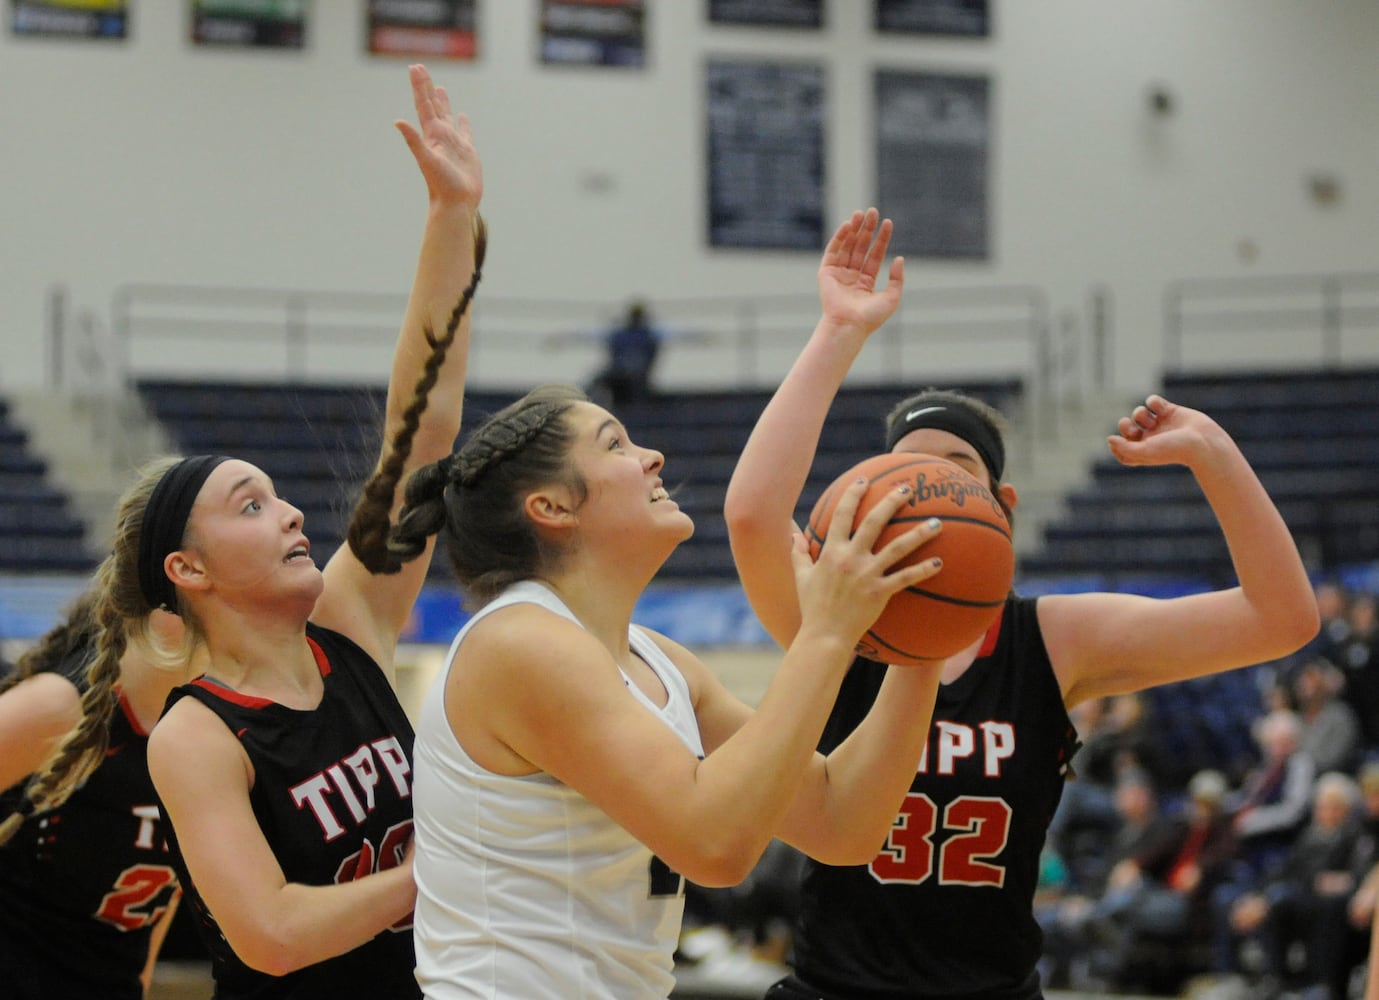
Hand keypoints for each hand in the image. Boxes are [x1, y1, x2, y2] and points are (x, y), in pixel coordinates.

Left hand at [395, 63, 481, 208]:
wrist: (456, 204)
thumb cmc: (442, 185)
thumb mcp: (427, 159)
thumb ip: (413, 140)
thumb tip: (398, 121)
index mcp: (432, 135)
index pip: (423, 105)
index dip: (419, 86)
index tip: (415, 68)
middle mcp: (441, 136)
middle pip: (432, 106)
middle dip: (426, 87)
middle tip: (420, 68)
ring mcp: (454, 143)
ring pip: (447, 116)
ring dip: (443, 102)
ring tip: (439, 87)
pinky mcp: (467, 152)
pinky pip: (465, 132)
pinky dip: (463, 122)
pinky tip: (463, 116)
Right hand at [790, 479, 940, 649]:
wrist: (824, 636)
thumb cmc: (812, 607)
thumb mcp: (801, 577)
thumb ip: (798, 554)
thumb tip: (792, 534)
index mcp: (831, 551)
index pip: (842, 514)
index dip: (853, 494)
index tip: (865, 480)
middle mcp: (851, 558)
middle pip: (874, 522)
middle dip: (891, 502)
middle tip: (907, 488)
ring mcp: (867, 575)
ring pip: (897, 547)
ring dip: (919, 533)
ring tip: (936, 522)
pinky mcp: (880, 592)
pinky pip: (905, 578)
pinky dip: (923, 570)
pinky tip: (939, 563)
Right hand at [817, 208, 904, 334]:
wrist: (848, 326)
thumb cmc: (870, 318)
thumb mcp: (892, 298)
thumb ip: (897, 279)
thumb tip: (900, 258)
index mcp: (865, 282)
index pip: (875, 255)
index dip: (881, 239)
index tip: (888, 223)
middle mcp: (851, 276)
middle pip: (860, 247)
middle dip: (867, 229)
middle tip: (873, 211)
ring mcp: (838, 274)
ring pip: (847, 246)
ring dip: (854, 229)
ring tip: (861, 213)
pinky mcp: (826, 273)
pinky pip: (833, 251)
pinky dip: (840, 237)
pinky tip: (849, 225)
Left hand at [1106, 394, 1227, 469]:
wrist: (1203, 442)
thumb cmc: (1174, 450)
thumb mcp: (1145, 452)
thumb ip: (1124, 448)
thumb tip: (1109, 439)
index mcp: (1145, 452)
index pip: (1123, 449)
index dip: (1116, 445)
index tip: (1115, 439)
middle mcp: (1151, 438)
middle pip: (1128, 429)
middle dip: (1125, 425)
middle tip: (1129, 426)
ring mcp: (1161, 424)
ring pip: (1139, 413)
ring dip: (1139, 414)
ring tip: (1150, 420)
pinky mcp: (1170, 411)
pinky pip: (1154, 402)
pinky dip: (1153, 402)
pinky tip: (1159, 408)